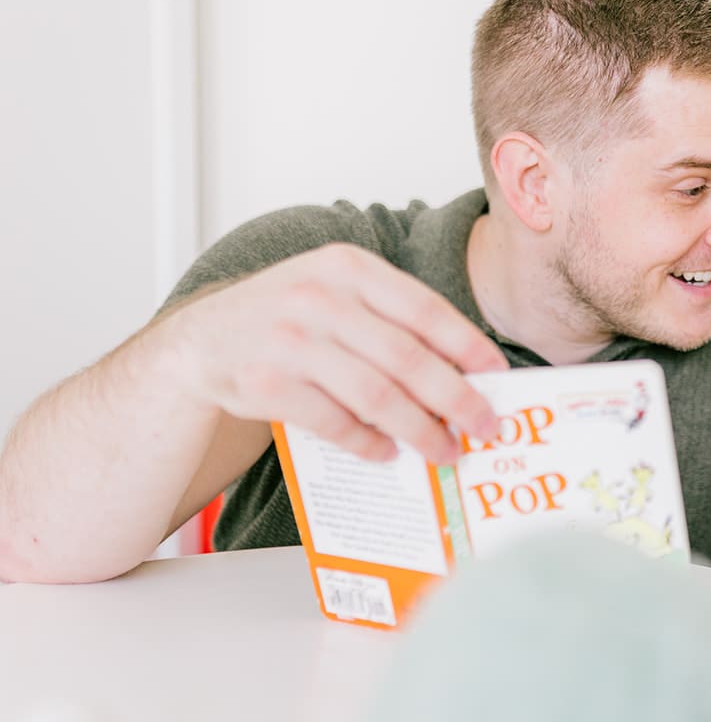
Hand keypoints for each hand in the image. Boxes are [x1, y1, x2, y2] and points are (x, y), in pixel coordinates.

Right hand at [176, 244, 506, 462]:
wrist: (202, 340)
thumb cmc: (289, 318)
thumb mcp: (337, 292)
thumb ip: (391, 318)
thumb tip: (464, 371)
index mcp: (349, 267)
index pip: (424, 309)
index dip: (467, 345)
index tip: (498, 375)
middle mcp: (319, 298)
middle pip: (407, 358)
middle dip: (455, 398)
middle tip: (485, 426)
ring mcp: (289, 340)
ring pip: (375, 394)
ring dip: (418, 429)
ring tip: (444, 450)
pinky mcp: (266, 383)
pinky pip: (333, 421)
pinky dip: (367, 443)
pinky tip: (388, 454)